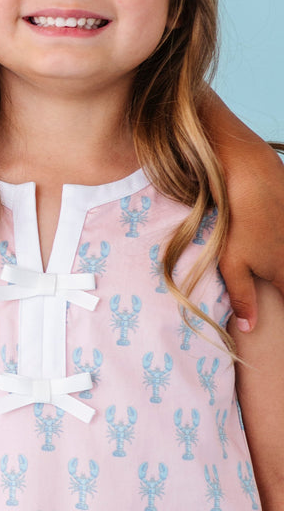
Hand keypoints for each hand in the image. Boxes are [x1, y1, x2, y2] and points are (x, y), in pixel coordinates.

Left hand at [220, 140, 283, 331]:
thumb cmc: (237, 227)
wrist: (253, 182)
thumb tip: (248, 329)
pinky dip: (281, 248)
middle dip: (281, 288)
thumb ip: (242, 298)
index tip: (276, 317)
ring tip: (272, 271)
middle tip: (273, 287)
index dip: (282, 313)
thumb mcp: (232, 266)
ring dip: (280, 271)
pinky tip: (274, 244)